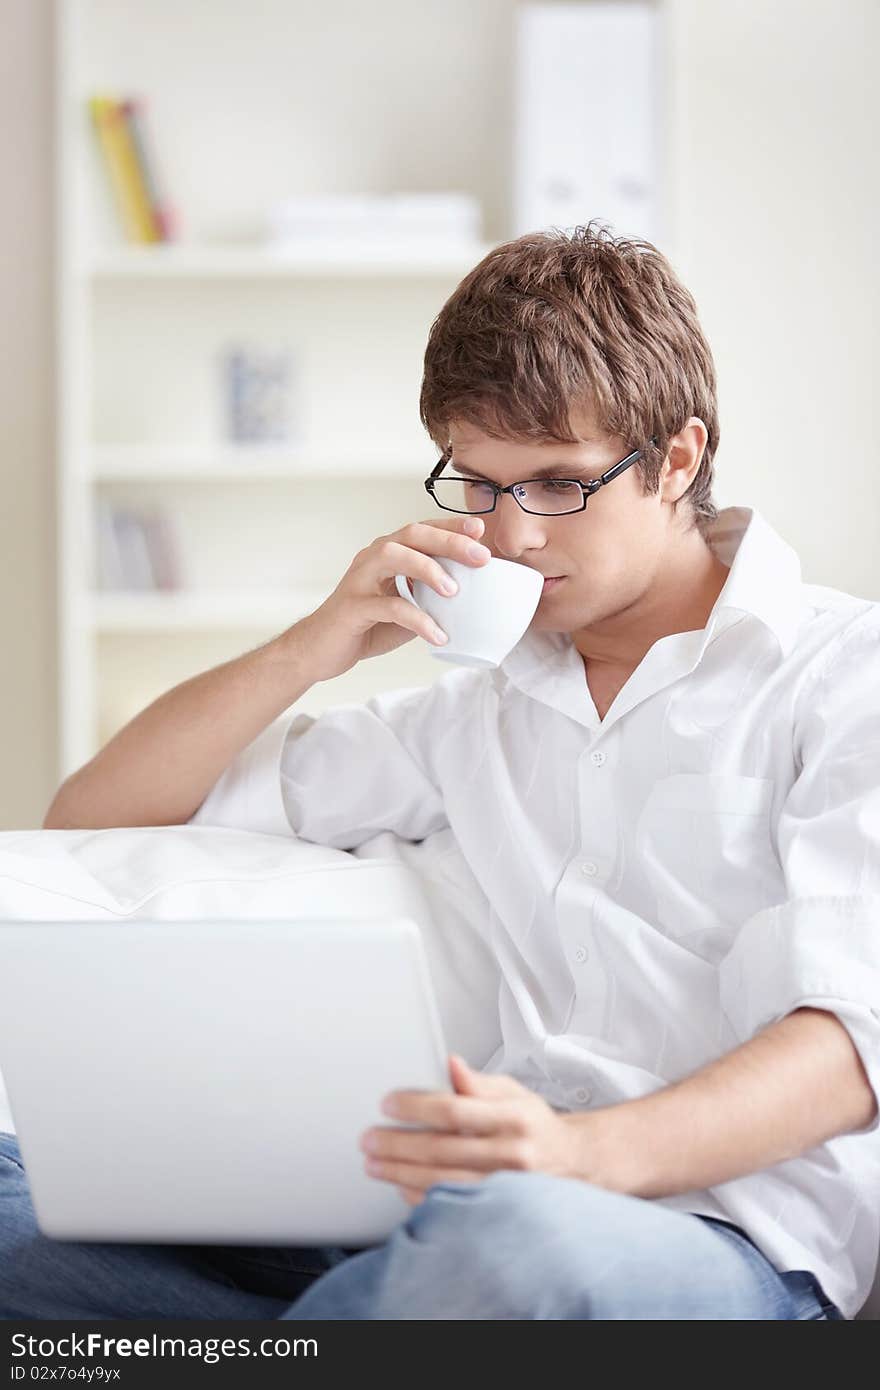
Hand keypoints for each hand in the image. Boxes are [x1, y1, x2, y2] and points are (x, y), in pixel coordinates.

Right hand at [296, 515, 491, 680]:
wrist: (320, 649)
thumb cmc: (366, 625)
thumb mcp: (408, 607)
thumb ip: (432, 597)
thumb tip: (473, 598)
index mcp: (388, 554)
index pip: (422, 531)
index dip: (451, 527)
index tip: (480, 531)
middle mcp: (373, 558)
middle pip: (411, 535)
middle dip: (449, 542)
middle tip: (480, 557)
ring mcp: (360, 579)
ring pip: (394, 557)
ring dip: (428, 569)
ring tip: (454, 591)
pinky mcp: (353, 606)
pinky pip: (388, 606)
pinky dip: (417, 619)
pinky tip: (438, 635)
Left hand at [359, 1054, 580, 1205]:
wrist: (571, 1163)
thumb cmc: (535, 1125)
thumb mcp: (514, 1092)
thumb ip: (479, 1082)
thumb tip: (451, 1063)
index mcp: (512, 1118)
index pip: (455, 1110)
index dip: (416, 1107)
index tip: (389, 1104)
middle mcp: (509, 1154)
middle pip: (441, 1149)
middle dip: (397, 1144)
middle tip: (368, 1139)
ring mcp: (504, 1187)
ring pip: (442, 1182)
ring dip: (400, 1173)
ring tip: (374, 1163)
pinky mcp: (498, 1211)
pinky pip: (451, 1207)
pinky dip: (420, 1198)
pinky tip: (399, 1185)